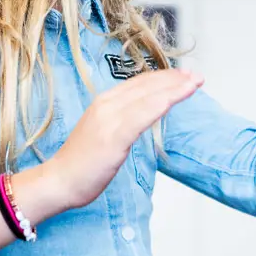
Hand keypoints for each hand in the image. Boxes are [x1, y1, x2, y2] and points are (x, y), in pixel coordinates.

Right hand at [42, 68, 202, 209]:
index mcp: (104, 102)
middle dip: (174, 79)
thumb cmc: (81, 162)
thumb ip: (122, 121)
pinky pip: (141, 116)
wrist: (59, 181)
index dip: (163, 77)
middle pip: (147, 86)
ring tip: (195, 82)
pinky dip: (160, 104)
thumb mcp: (104, 132)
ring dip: (174, 88)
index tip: (184, 75)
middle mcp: (107, 105)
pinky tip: (176, 98)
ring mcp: (109, 119)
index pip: (139, 83)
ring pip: (148, 97)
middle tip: (196, 75)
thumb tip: (142, 117)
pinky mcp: (113, 137)